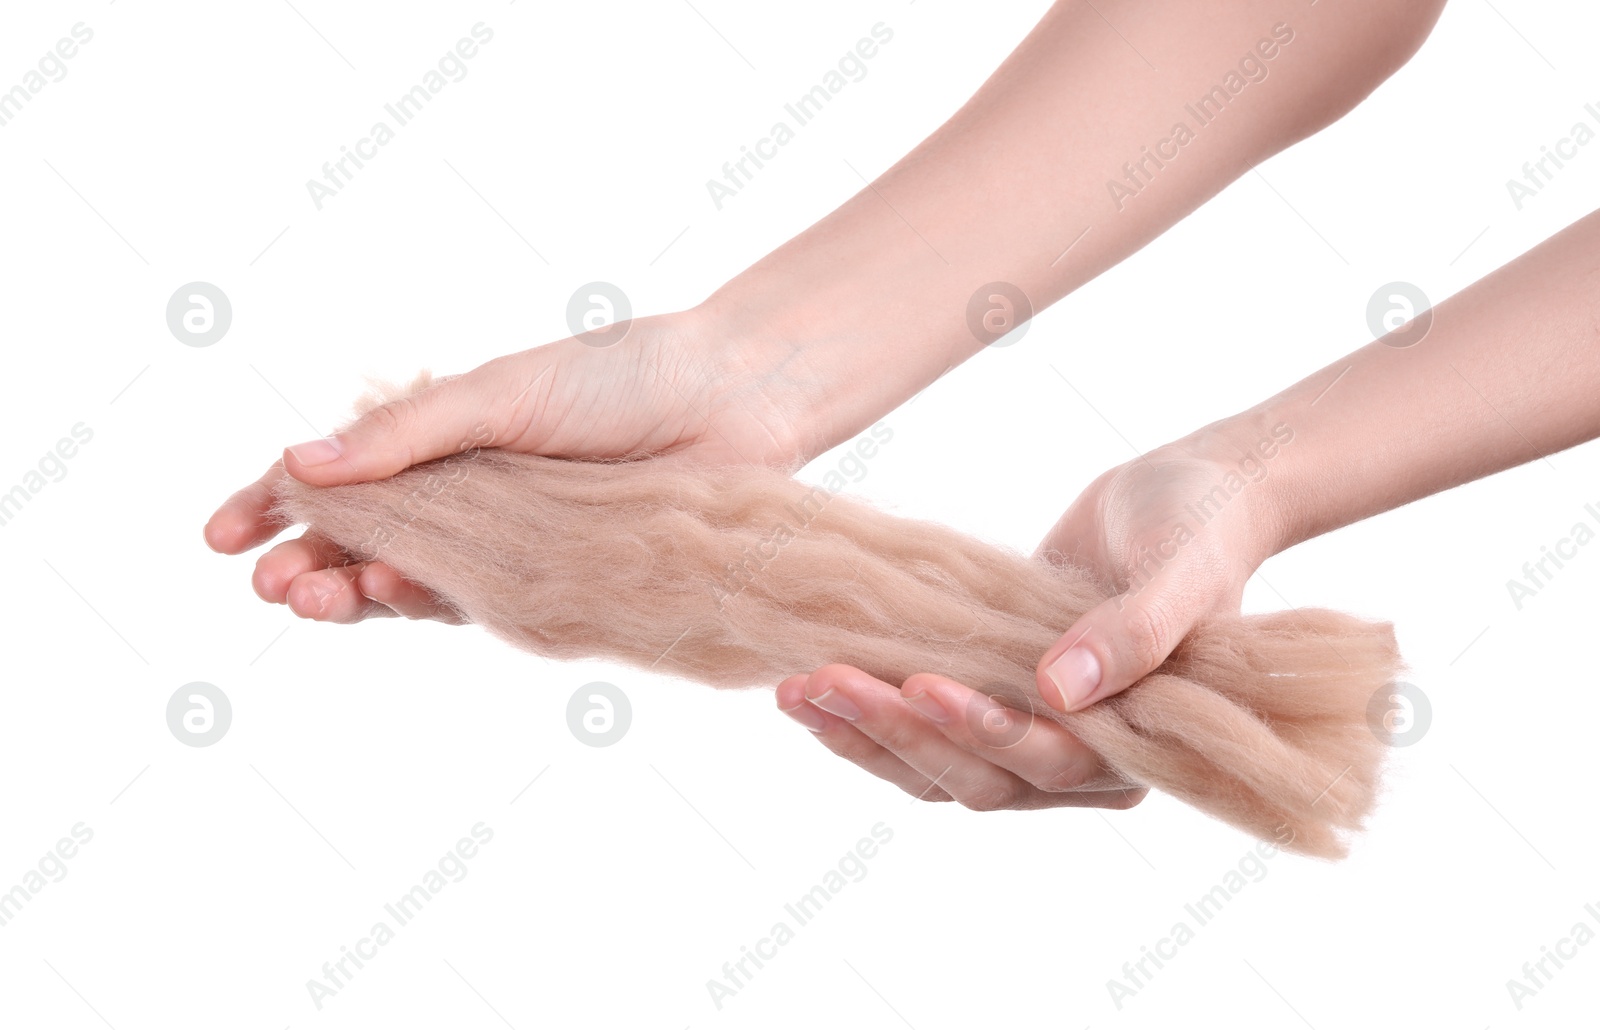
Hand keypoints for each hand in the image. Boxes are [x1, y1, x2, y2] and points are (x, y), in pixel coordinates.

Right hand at [204, 308, 817, 623]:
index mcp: (440, 444)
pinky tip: (397, 600)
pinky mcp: (559, 589)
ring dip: (358, 597)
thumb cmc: (619, 376)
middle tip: (274, 584)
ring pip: (415, 587)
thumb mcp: (499, 393)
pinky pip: (484, 611)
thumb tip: (298, 463)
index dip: (271, 508)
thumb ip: (405, 434)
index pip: (338, 482)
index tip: (218, 536)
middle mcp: (467, 501)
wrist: (732, 402)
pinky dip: (435, 609)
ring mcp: (510, 548)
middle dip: (309, 567)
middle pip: (365, 547)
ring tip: (316, 597)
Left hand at [776, 435, 1286, 809]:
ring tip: (795, 690)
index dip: (982, 733)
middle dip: (896, 733)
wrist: (1190, 492)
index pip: (1046, 763)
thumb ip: (1136, 631)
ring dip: (865, 732)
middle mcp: (1080, 756)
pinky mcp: (992, 694)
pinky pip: (922, 726)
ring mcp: (1028, 729)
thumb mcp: (1183, 571)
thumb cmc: (1203, 530)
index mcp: (1138, 744)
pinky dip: (869, 709)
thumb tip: (1063, 690)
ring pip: (935, 763)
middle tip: (824, 682)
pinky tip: (810, 684)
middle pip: (974, 776)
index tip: (921, 685)